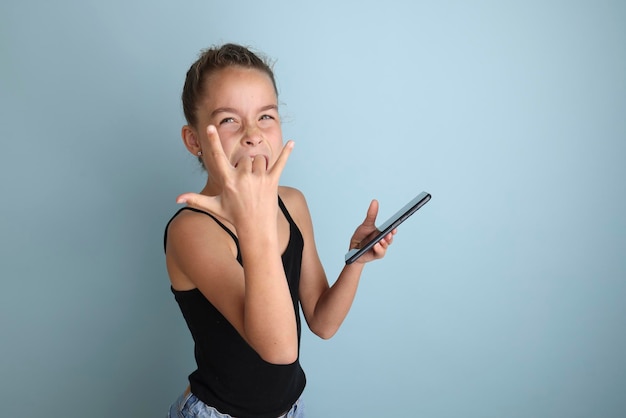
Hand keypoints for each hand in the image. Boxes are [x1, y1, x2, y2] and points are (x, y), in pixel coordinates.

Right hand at [176, 125, 293, 224]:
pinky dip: (287, 153)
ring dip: (258, 167)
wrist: (256, 229)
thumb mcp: (214, 207)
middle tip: (246, 184)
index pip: (218, 157)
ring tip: (256, 183)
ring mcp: (259, 179)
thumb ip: (196, 199)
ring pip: (259, 159)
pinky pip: (280, 163)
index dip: (213, 141)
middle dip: (245, 166)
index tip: (210, 127)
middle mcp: (243, 177)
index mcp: (228, 181)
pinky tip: (292, 142)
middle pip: (244, 157)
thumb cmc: (234, 217)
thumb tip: (177, 199)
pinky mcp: (273, 181)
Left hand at [349, 199, 395, 263]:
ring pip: (386, 245)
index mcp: (382, 233)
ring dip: (385, 242)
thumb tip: (375, 201)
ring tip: (382, 239)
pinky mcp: (377, 255)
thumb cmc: (361, 237)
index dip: (394, 228)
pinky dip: (379, 249)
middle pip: (390, 238)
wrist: (353, 249)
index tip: (394, 226)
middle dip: (390, 235)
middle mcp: (384, 240)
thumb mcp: (366, 224)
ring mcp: (381, 248)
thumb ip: (371, 214)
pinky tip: (375, 245)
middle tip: (390, 232)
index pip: (391, 230)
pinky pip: (380, 252)